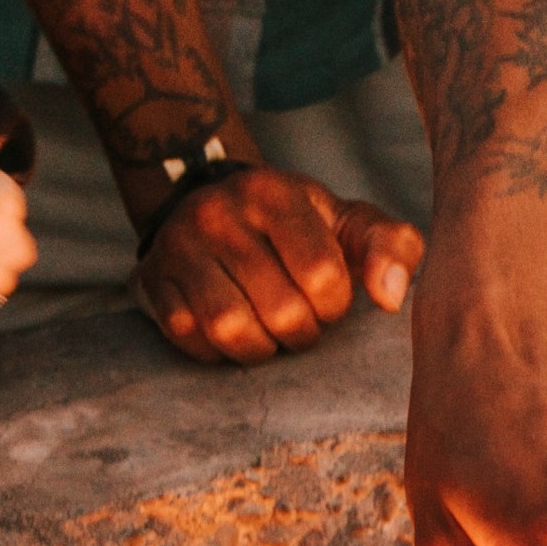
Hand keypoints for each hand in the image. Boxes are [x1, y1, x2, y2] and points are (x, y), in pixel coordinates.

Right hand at [134, 165, 423, 363]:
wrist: (219, 212)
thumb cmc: (303, 229)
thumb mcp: (352, 224)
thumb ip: (393, 248)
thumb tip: (389, 298)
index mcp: (275, 193)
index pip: (320, 275)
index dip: (334, 306)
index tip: (330, 301)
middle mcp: (219, 211)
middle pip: (278, 310)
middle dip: (302, 333)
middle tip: (301, 324)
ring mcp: (179, 244)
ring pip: (229, 327)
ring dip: (261, 348)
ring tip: (270, 334)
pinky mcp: (152, 278)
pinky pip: (188, 337)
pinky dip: (218, 352)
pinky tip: (234, 335)